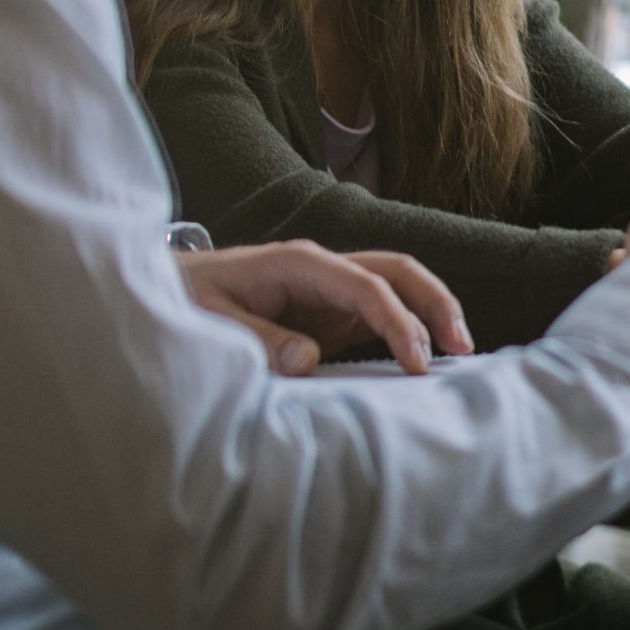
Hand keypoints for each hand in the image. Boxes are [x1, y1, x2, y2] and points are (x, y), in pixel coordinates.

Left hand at [181, 242, 471, 376]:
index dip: (396, 322)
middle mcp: (322, 269)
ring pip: (396, 286)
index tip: (416, 364)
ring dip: (430, 312)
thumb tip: (308, 360)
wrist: (167, 290)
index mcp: (298, 264)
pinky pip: (380, 314)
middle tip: (462, 348)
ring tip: (460, 352)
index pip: (363, 286)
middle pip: (395, 270)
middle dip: (434, 302)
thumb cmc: (186, 300)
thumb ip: (258, 339)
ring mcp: (329, 289)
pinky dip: (410, 329)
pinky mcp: (330, 312)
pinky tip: (426, 360)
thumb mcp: (211, 320)